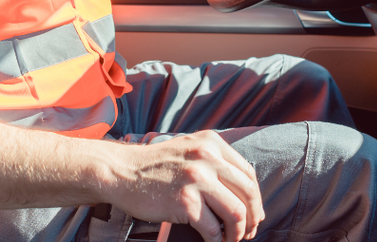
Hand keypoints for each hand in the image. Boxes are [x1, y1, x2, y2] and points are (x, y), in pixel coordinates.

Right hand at [105, 131, 264, 241]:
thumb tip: (241, 192)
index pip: (248, 174)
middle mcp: (208, 158)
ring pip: (236, 213)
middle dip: (253, 218)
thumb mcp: (188, 149)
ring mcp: (197, 179)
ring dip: (238, 232)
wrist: (121, 171)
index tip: (254, 214)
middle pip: (248, 193)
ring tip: (231, 239)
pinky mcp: (186, 202)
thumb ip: (213, 161)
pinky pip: (213, 229)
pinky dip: (217, 241)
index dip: (255, 199)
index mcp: (212, 143)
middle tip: (249, 232)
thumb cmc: (153, 166)